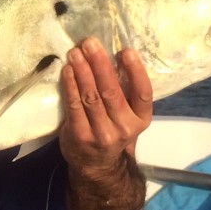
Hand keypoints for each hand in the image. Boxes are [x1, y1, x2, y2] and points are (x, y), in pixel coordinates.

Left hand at [59, 37, 152, 171]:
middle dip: (99, 64)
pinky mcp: (80, 135)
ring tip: (76, 52)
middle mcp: (124, 128)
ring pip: (91, 96)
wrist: (97, 166)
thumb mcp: (127, 117)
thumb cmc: (112, 130)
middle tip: (90, 43)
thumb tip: (110, 55)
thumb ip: (125, 93)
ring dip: (82, 71)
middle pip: (112, 91)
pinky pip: (74, 105)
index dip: (136, 71)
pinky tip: (67, 70)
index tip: (126, 51)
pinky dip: (70, 85)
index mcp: (141, 119)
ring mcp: (102, 133)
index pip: (143, 93)